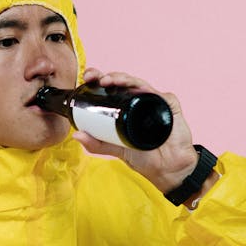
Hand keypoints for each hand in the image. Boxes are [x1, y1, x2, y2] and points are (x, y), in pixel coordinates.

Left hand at [73, 67, 199, 193]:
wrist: (167, 170)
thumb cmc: (144, 157)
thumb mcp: (116, 149)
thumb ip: (97, 144)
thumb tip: (77, 135)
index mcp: (124, 107)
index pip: (110, 88)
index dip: (98, 79)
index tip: (87, 78)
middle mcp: (138, 101)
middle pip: (123, 82)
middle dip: (108, 75)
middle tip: (96, 78)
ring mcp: (154, 102)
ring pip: (138, 84)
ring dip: (124, 78)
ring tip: (110, 80)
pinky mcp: (169, 106)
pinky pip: (160, 95)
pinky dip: (149, 91)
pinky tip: (139, 91)